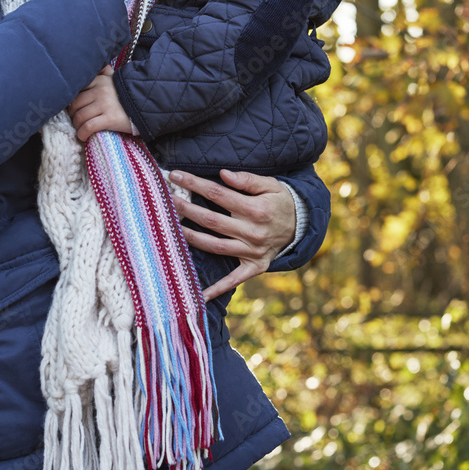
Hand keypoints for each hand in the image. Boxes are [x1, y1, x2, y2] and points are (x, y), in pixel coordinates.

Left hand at [69, 66, 134, 141]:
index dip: (72, 101)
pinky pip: (88, 127)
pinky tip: (83, 137)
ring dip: (77, 125)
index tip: (74, 108)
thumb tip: (98, 67)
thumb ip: (105, 72)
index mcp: (100, 80)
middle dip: (73, 114)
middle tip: (76, 121)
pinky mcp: (109, 119)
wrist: (147, 105)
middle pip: (76, 104)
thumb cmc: (129, 94)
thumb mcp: (116, 79)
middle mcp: (100, 91)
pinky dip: (82, 133)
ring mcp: (104, 105)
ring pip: (80, 116)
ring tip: (80, 129)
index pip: (77, 89)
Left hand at [168, 169, 296, 300]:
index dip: (194, 184)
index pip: (217, 194)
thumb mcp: (271, 185)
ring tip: (172, 228)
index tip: (175, 176)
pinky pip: (234, 280)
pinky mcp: (254, 266)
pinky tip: (200, 295)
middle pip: (211, 220)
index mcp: (256, 209)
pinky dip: (217, 289)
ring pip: (215, 246)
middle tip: (166, 199)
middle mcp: (253, 232)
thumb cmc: (281, 202)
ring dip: (191, 237)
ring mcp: (252, 251)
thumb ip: (247, 180)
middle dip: (186, 208)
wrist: (302, 226)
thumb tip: (223, 174)